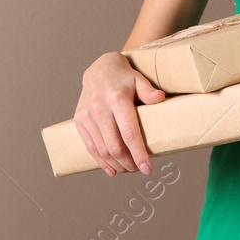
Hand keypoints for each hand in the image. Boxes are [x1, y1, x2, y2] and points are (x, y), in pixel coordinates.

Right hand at [74, 52, 167, 175]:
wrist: (99, 70)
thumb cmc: (124, 77)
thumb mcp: (139, 79)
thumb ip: (148, 91)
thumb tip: (160, 98)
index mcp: (117, 99)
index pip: (129, 133)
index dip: (139, 154)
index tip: (148, 169)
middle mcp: (99, 109)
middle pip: (114, 146)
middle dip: (129, 163)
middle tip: (140, 169)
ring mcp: (87, 117)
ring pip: (102, 150)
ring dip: (117, 165)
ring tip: (129, 169)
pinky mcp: (80, 122)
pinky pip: (90, 147)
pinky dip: (101, 162)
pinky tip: (112, 169)